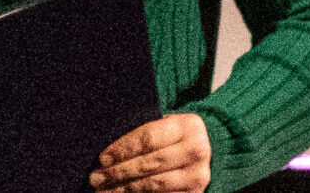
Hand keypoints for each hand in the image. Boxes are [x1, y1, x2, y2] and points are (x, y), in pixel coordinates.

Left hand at [87, 112, 210, 192]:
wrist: (213, 148)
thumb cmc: (178, 134)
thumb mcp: (167, 124)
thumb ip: (145, 134)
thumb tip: (110, 154)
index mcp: (186, 126)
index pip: (148, 139)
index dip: (122, 149)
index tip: (102, 158)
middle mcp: (195, 151)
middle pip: (149, 164)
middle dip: (119, 173)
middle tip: (96, 178)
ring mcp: (197, 176)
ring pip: (155, 185)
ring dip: (127, 190)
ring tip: (105, 192)